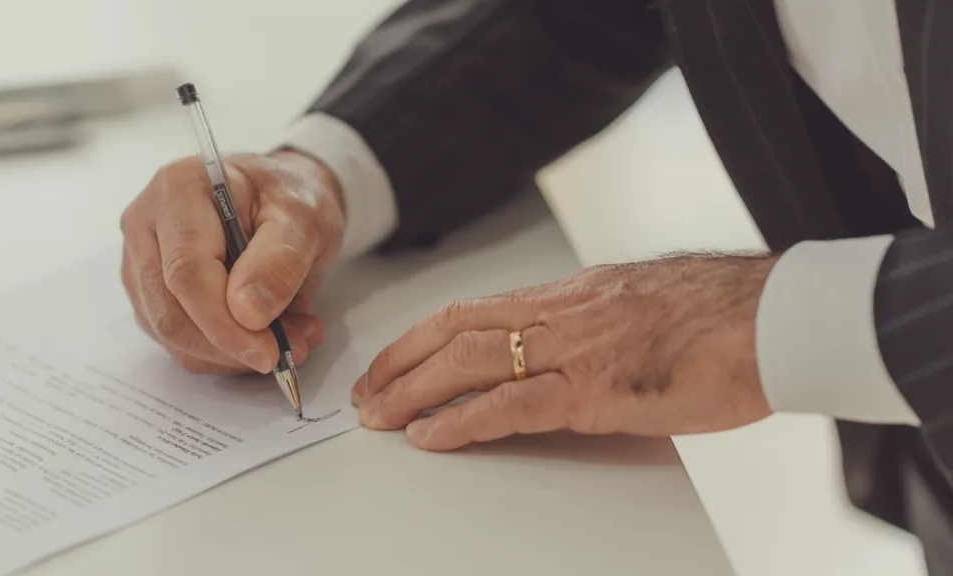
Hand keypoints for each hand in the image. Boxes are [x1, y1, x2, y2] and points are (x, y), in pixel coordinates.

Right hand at [120, 150, 343, 373]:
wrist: (283, 197)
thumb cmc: (291, 197)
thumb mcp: (306, 218)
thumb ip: (280, 260)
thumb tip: (247, 312)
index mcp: (179, 191)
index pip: (186, 272)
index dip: (223, 324)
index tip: (268, 353)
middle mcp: (146, 225)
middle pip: (170, 312)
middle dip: (231, 346)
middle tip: (289, 351)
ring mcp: (141, 262)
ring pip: (172, 334)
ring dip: (232, 353)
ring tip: (291, 337)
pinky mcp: (151, 294)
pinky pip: (180, 342)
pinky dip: (225, 353)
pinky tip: (266, 335)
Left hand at [352, 254, 777, 450]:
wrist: (772, 317)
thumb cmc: (720, 315)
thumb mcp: (641, 310)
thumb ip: (596, 328)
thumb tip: (570, 353)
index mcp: (570, 295)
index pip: (475, 310)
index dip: (424, 335)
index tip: (396, 359)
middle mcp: (561, 314)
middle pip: (456, 330)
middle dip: (402, 361)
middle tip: (367, 391)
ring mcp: (574, 349)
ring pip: (470, 361)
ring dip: (415, 389)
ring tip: (380, 416)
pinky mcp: (596, 389)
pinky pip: (512, 404)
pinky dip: (464, 421)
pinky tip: (432, 437)